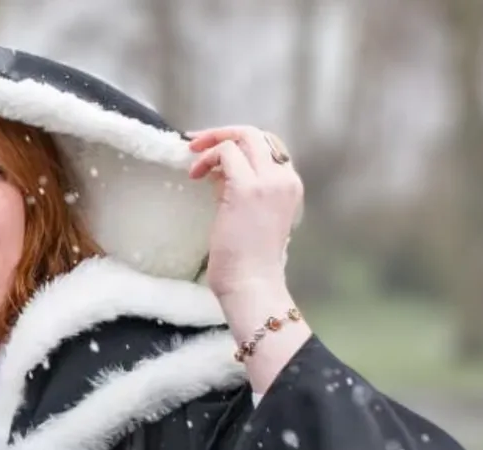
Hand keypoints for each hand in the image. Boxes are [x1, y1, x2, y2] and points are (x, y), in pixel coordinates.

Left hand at [187, 126, 303, 297]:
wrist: (252, 283)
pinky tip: (195, 175)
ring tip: (192, 164)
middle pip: (256, 134)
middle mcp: (285, 179)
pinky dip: (207, 157)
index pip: (267, 146)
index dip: (237, 143)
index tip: (211, 151)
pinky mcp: (247, 189)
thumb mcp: (248, 214)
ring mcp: (268, 182)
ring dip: (211, 143)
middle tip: (194, 144)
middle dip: (221, 133)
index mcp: (290, 186)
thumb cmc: (247, 258)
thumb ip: (240, 189)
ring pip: (243, 136)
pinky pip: (226, 152)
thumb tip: (217, 171)